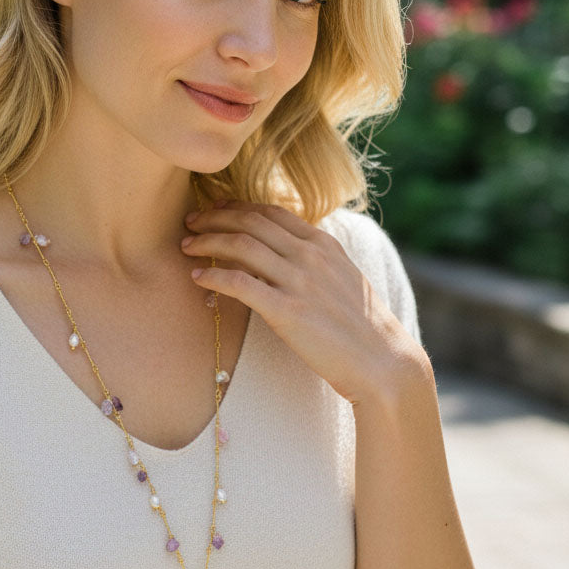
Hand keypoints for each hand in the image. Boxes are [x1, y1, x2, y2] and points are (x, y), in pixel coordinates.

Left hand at [180, 200, 424, 407]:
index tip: (215, 208)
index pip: (271, 212)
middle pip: (250, 222)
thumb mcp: (343, 278)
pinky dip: (214, 277)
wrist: (382, 362)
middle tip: (189, 222)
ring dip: (207, 243)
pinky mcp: (287, 311)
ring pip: (240, 246)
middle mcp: (309, 255)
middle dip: (214, 218)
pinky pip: (240, 284)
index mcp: (323, 244)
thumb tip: (286, 250)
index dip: (237, 206)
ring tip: (186, 247)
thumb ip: (315, 259)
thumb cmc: (362, 326)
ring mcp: (299, 281)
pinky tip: (198, 278)